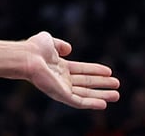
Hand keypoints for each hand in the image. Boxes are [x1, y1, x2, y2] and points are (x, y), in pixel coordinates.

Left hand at [0, 32, 119, 109]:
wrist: (27, 57)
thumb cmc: (34, 48)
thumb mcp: (49, 41)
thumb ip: (60, 44)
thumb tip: (69, 49)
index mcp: (59, 67)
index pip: (82, 70)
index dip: (96, 70)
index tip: (110, 71)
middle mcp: (62, 79)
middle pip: (87, 83)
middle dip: (102, 84)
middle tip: (117, 85)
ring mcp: (62, 88)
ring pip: (86, 94)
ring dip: (101, 95)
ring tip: (117, 94)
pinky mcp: (61, 95)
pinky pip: (79, 102)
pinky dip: (92, 103)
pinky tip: (104, 104)